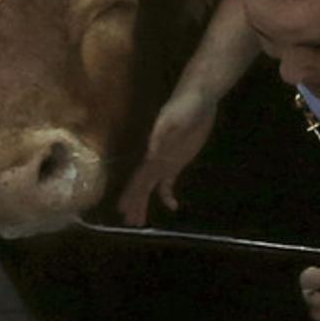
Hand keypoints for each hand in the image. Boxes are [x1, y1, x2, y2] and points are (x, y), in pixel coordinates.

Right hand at [118, 88, 216, 225]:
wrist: (198, 97)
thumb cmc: (185, 105)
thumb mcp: (172, 117)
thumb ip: (161, 134)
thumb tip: (150, 154)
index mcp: (154, 150)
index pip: (139, 176)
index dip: (131, 192)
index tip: (122, 208)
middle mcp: (156, 158)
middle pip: (142, 185)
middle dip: (135, 203)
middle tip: (129, 223)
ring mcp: (166, 160)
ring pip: (152, 187)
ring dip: (145, 202)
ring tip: (140, 221)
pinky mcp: (178, 160)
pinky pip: (169, 182)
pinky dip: (167, 195)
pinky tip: (172, 206)